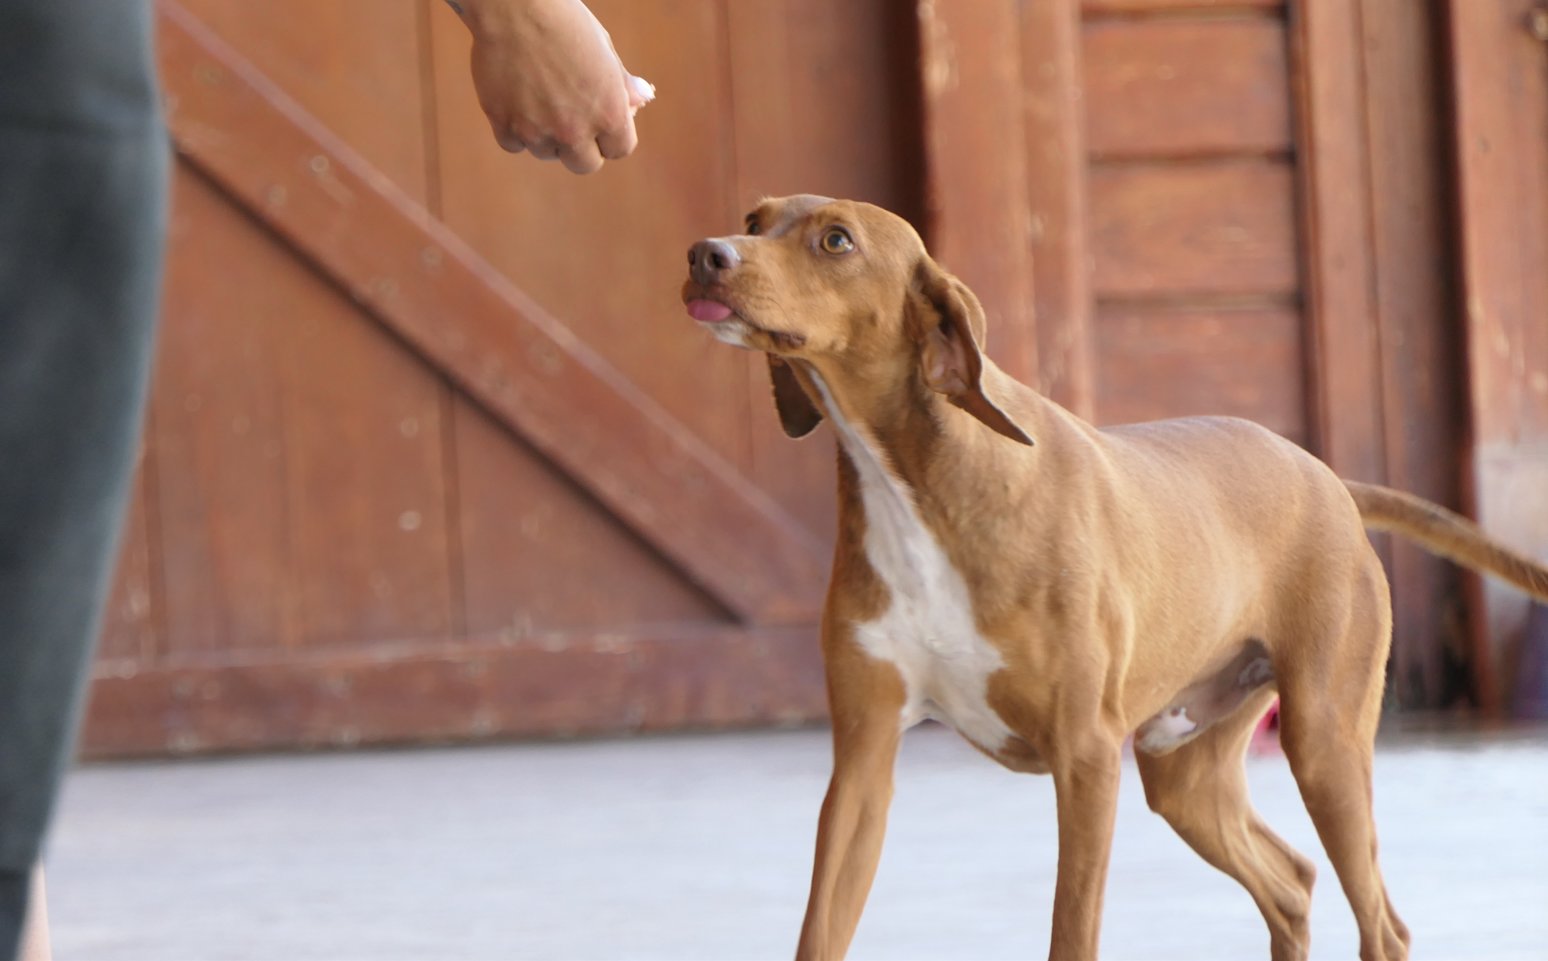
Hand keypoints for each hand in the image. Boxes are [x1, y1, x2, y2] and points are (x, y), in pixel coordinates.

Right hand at [452, 0, 653, 173]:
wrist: (515, 6)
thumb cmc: (565, 21)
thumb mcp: (604, 50)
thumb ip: (623, 82)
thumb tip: (644, 98)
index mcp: (609, 113)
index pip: (619, 150)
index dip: (610, 137)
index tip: (599, 123)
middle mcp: (575, 130)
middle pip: (584, 164)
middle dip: (581, 147)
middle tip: (569, 119)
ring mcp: (537, 130)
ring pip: (546, 153)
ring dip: (546, 135)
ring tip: (539, 99)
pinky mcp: (504, 124)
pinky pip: (514, 144)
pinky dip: (515, 129)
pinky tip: (516, 101)